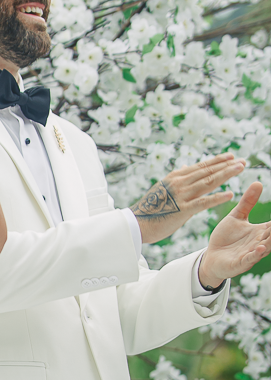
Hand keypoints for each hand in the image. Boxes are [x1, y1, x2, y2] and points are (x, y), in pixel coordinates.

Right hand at [130, 153, 245, 243]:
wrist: (137, 223)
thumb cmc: (151, 208)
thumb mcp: (163, 188)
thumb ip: (178, 178)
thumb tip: (186, 167)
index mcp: (175, 177)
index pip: (201, 166)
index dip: (218, 161)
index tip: (232, 156)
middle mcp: (179, 183)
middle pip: (207, 171)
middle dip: (226, 165)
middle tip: (243, 161)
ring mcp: (181, 196)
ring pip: (208, 182)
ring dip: (225, 175)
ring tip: (240, 169)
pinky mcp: (182, 210)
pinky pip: (203, 203)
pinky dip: (217, 198)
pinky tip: (229, 194)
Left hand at [197, 182, 270, 288]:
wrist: (211, 257)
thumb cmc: (225, 238)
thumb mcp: (236, 217)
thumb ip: (248, 202)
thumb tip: (258, 183)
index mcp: (261, 232)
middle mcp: (259, 243)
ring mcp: (251, 254)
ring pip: (265, 248)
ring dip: (270, 242)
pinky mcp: (240, 263)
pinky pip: (249, 259)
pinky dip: (255, 255)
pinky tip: (259, 248)